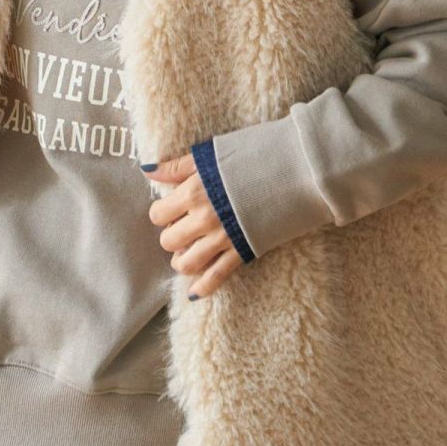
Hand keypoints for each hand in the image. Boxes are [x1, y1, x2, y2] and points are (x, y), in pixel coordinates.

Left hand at [143, 152, 243, 299]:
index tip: (174, 208)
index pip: (158, 215)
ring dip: (184, 260)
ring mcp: (223, 238)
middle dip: (173, 235)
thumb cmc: (256, 153)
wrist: (299, 168)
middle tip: (186, 227)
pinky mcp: (243, 251)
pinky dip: (202, 287)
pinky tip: (194, 292)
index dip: (163, 212)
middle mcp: (204, 219)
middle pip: (168, 241)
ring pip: (186, 264)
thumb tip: (147, 172)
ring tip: (190, 251)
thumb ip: (177, 167)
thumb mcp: (211, 153)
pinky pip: (216, 277)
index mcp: (193, 192)